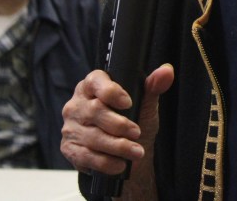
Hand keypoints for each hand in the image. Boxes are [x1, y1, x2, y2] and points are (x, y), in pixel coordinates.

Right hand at [60, 64, 175, 176]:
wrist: (126, 153)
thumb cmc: (133, 121)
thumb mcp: (144, 103)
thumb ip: (153, 86)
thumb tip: (166, 71)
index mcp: (92, 86)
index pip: (95, 81)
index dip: (111, 91)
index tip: (128, 103)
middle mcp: (77, 105)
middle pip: (94, 111)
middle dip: (119, 125)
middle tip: (137, 132)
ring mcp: (71, 128)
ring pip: (92, 137)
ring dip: (118, 147)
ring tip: (136, 152)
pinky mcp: (70, 149)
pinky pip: (86, 157)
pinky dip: (106, 162)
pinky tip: (120, 164)